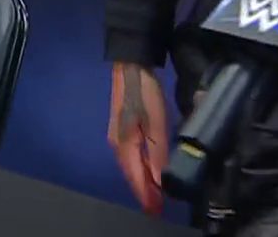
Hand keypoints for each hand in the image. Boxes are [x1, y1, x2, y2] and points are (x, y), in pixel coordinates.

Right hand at [107, 63, 169, 214]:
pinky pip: (131, 157)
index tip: (157, 210)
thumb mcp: (157, 123)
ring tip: (156, 194)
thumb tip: (160, 180)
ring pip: (131, 167)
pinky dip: (140, 168)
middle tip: (159, 207)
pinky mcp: (123, 131)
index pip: (136, 178)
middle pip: (131, 175)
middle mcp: (117, 145)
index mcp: (125, 145)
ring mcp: (118, 138)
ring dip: (142, 181)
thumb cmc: (144, 93)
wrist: (131, 66)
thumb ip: (158, 153)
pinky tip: (149, 171)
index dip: (146, 195)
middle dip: (144, 192)